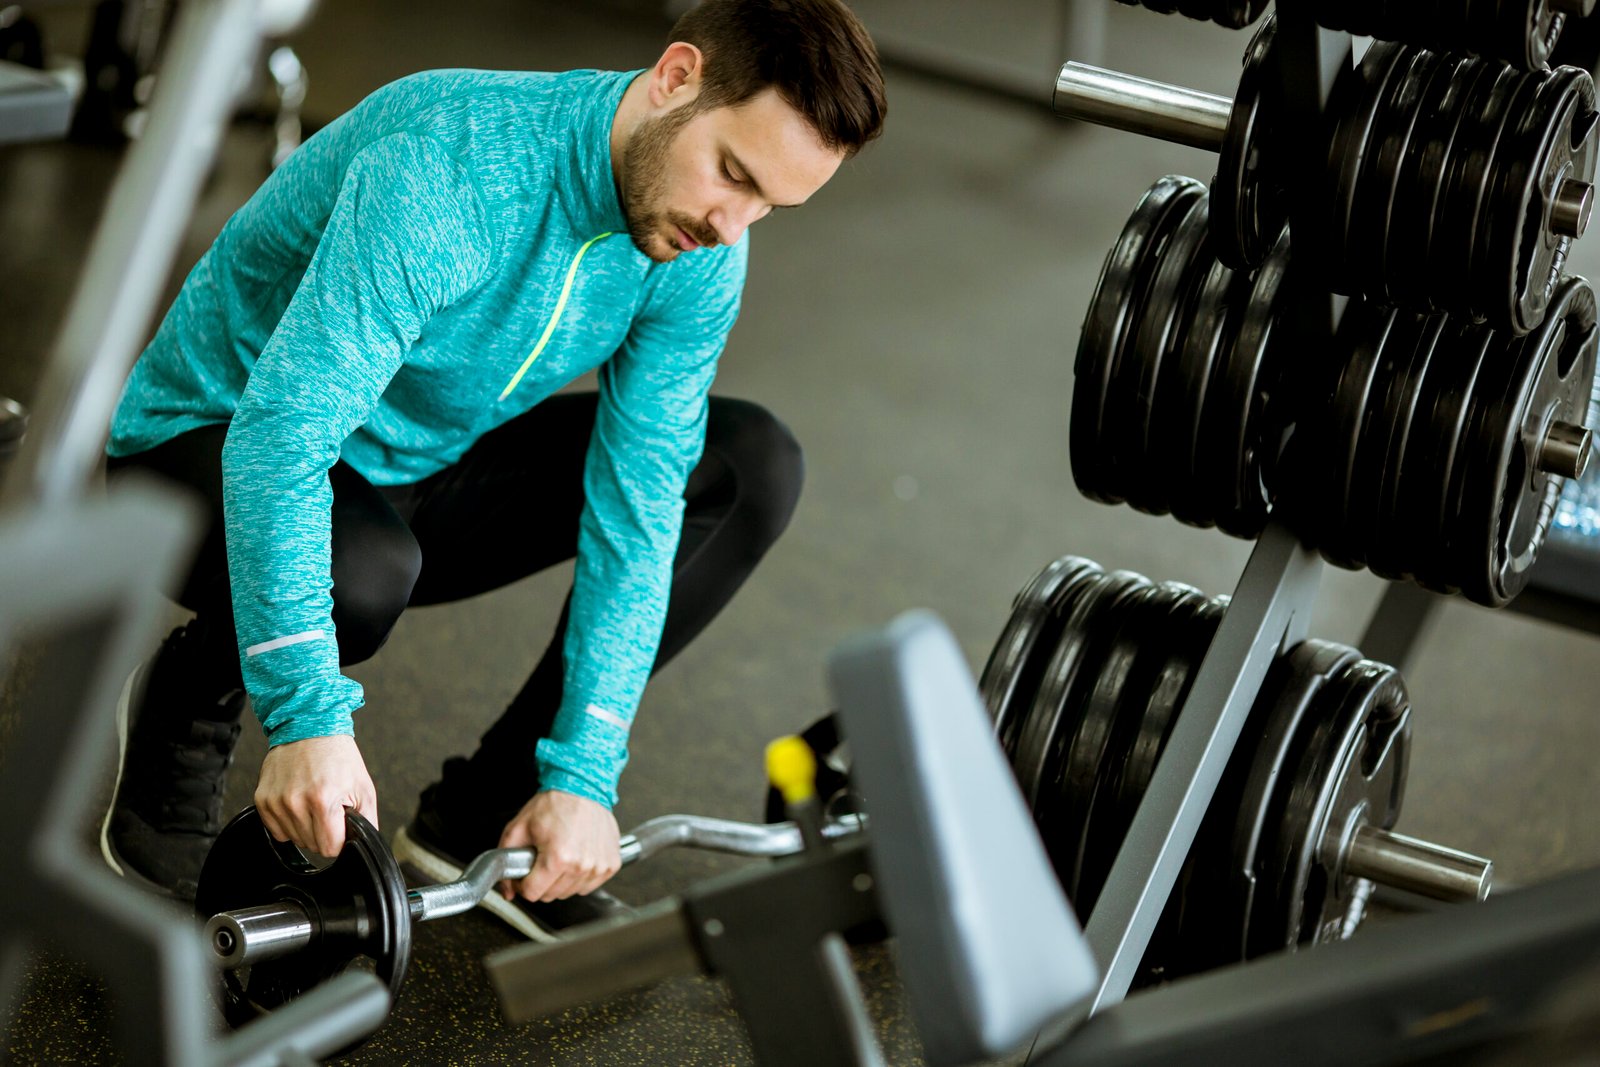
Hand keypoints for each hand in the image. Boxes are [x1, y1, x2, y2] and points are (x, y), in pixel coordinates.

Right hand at [255, 735, 378, 856]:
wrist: (308, 727)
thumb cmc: (337, 754)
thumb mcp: (363, 786)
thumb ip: (367, 820)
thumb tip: (363, 843)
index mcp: (323, 800)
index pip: (330, 848)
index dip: (340, 839)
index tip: (341, 825)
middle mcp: (295, 802)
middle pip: (312, 845)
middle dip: (324, 832)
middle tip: (329, 806)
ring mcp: (275, 802)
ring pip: (294, 839)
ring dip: (306, 827)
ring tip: (313, 800)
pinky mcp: (262, 800)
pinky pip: (276, 831)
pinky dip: (289, 822)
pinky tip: (299, 802)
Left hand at [498, 790, 621, 902]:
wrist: (583, 787)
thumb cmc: (554, 803)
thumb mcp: (518, 827)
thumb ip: (505, 860)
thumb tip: (507, 890)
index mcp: (557, 858)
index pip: (533, 893)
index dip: (523, 884)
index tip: (526, 873)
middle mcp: (581, 865)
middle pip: (552, 895)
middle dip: (542, 881)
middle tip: (542, 858)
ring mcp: (598, 866)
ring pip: (570, 892)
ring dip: (562, 880)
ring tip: (561, 855)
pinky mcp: (611, 864)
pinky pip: (590, 885)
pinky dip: (581, 876)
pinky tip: (577, 856)